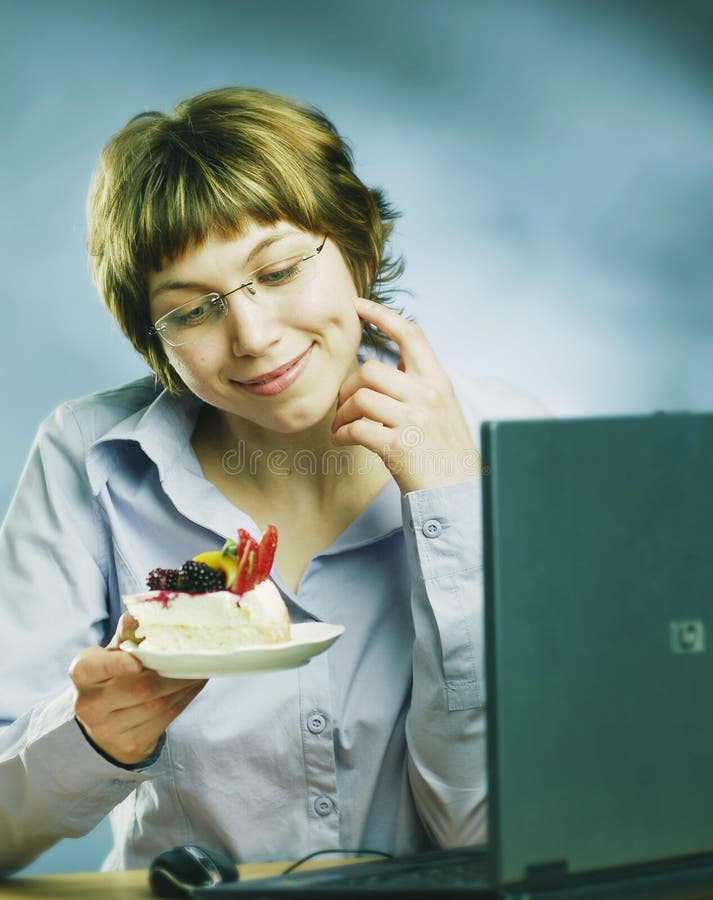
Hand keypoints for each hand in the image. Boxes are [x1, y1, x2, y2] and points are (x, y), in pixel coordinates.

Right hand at [69, 613, 206, 765]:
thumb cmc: (111, 678)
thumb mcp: (111, 654)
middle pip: (139, 688)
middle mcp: (90, 705)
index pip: (92, 668)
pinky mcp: (131, 744)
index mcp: (82, 675)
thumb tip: (138, 613)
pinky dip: (185, 699)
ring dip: (185, 685)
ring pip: (157, 704)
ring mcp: (109, 730)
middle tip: (196, 657)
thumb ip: (125, 635)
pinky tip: (195, 685)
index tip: (138, 661)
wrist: (102, 726)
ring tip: (201, 669)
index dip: (115, 664)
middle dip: (172, 672)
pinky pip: (166, 718)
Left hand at [332, 297, 480, 493]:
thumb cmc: (444, 452)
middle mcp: (428, 395)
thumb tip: (387, 362)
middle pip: (370, 369)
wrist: (460, 493)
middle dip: (347, 387)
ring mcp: (414, 420)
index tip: (358, 305)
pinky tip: (342, 440)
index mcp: (438, 381)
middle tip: (343, 405)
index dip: (383, 314)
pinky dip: (341, 434)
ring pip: (360, 398)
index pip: (411, 335)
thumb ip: (418, 384)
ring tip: (340, 426)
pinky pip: (356, 428)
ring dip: (341, 413)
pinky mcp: (399, 446)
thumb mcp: (441, 409)